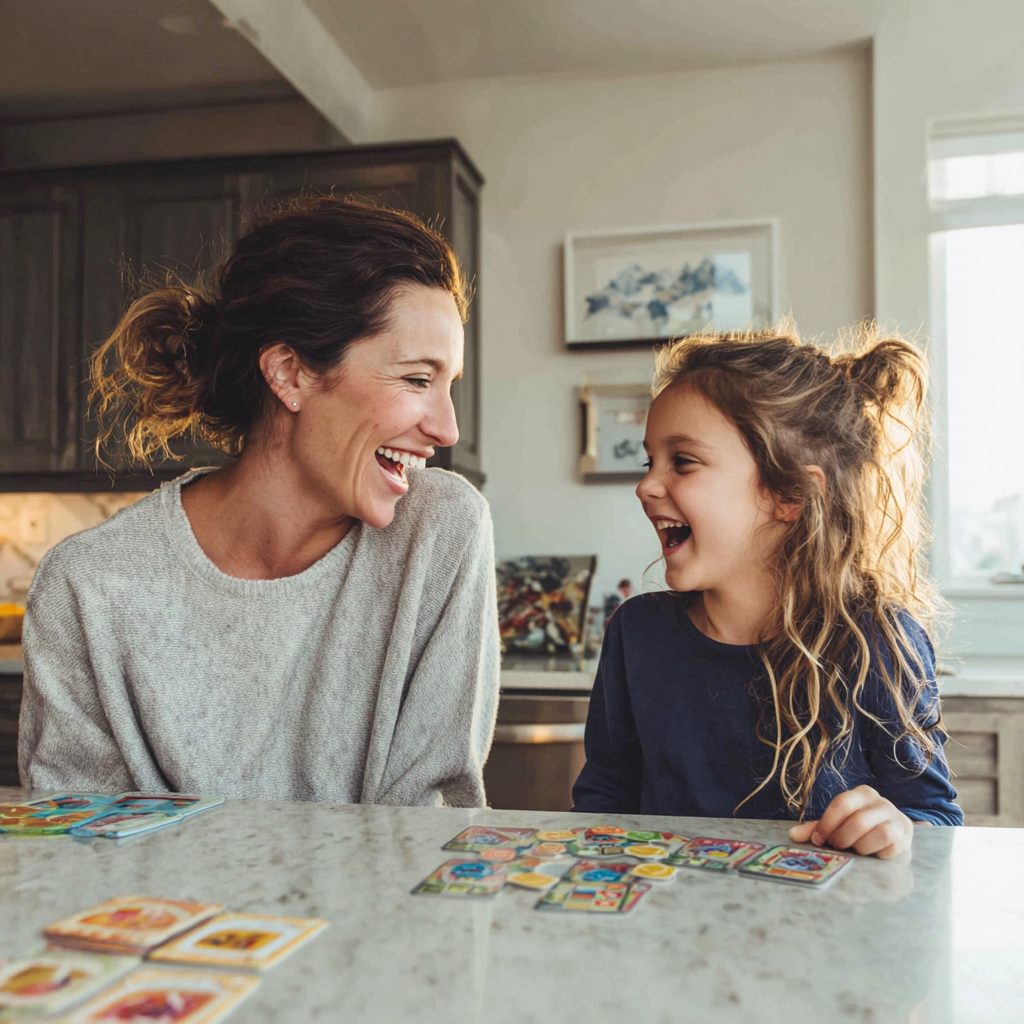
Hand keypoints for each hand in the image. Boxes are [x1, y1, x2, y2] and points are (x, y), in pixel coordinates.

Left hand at [788, 785, 913, 858]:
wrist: (893, 832)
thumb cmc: (859, 827)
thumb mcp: (839, 823)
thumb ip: (817, 827)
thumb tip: (793, 834)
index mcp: (862, 794)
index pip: (842, 803)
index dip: (827, 824)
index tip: (818, 840)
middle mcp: (882, 802)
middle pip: (858, 821)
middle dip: (843, 839)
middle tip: (837, 847)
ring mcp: (897, 819)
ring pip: (879, 834)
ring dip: (862, 847)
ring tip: (856, 851)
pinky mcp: (907, 836)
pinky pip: (892, 847)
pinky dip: (879, 854)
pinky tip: (872, 854)